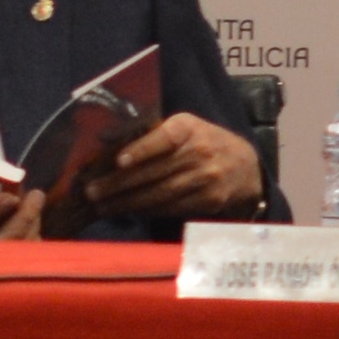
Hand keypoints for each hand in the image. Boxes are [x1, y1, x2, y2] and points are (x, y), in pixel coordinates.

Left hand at [80, 113, 261, 219]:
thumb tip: (108, 140)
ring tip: (103, 205)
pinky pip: (171, 208)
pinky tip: (128, 211)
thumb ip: (154, 133)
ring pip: (160, 194)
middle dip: (120, 183)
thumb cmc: (204, 142)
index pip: (165, 138)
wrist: (246, 166)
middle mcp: (199, 152)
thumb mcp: (186, 127)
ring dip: (128, 202)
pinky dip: (147, 211)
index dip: (142, 150)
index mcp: (189, 128)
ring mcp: (205, 178)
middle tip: (93, 191)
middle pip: (155, 171)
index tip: (119, 160)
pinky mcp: (208, 200)